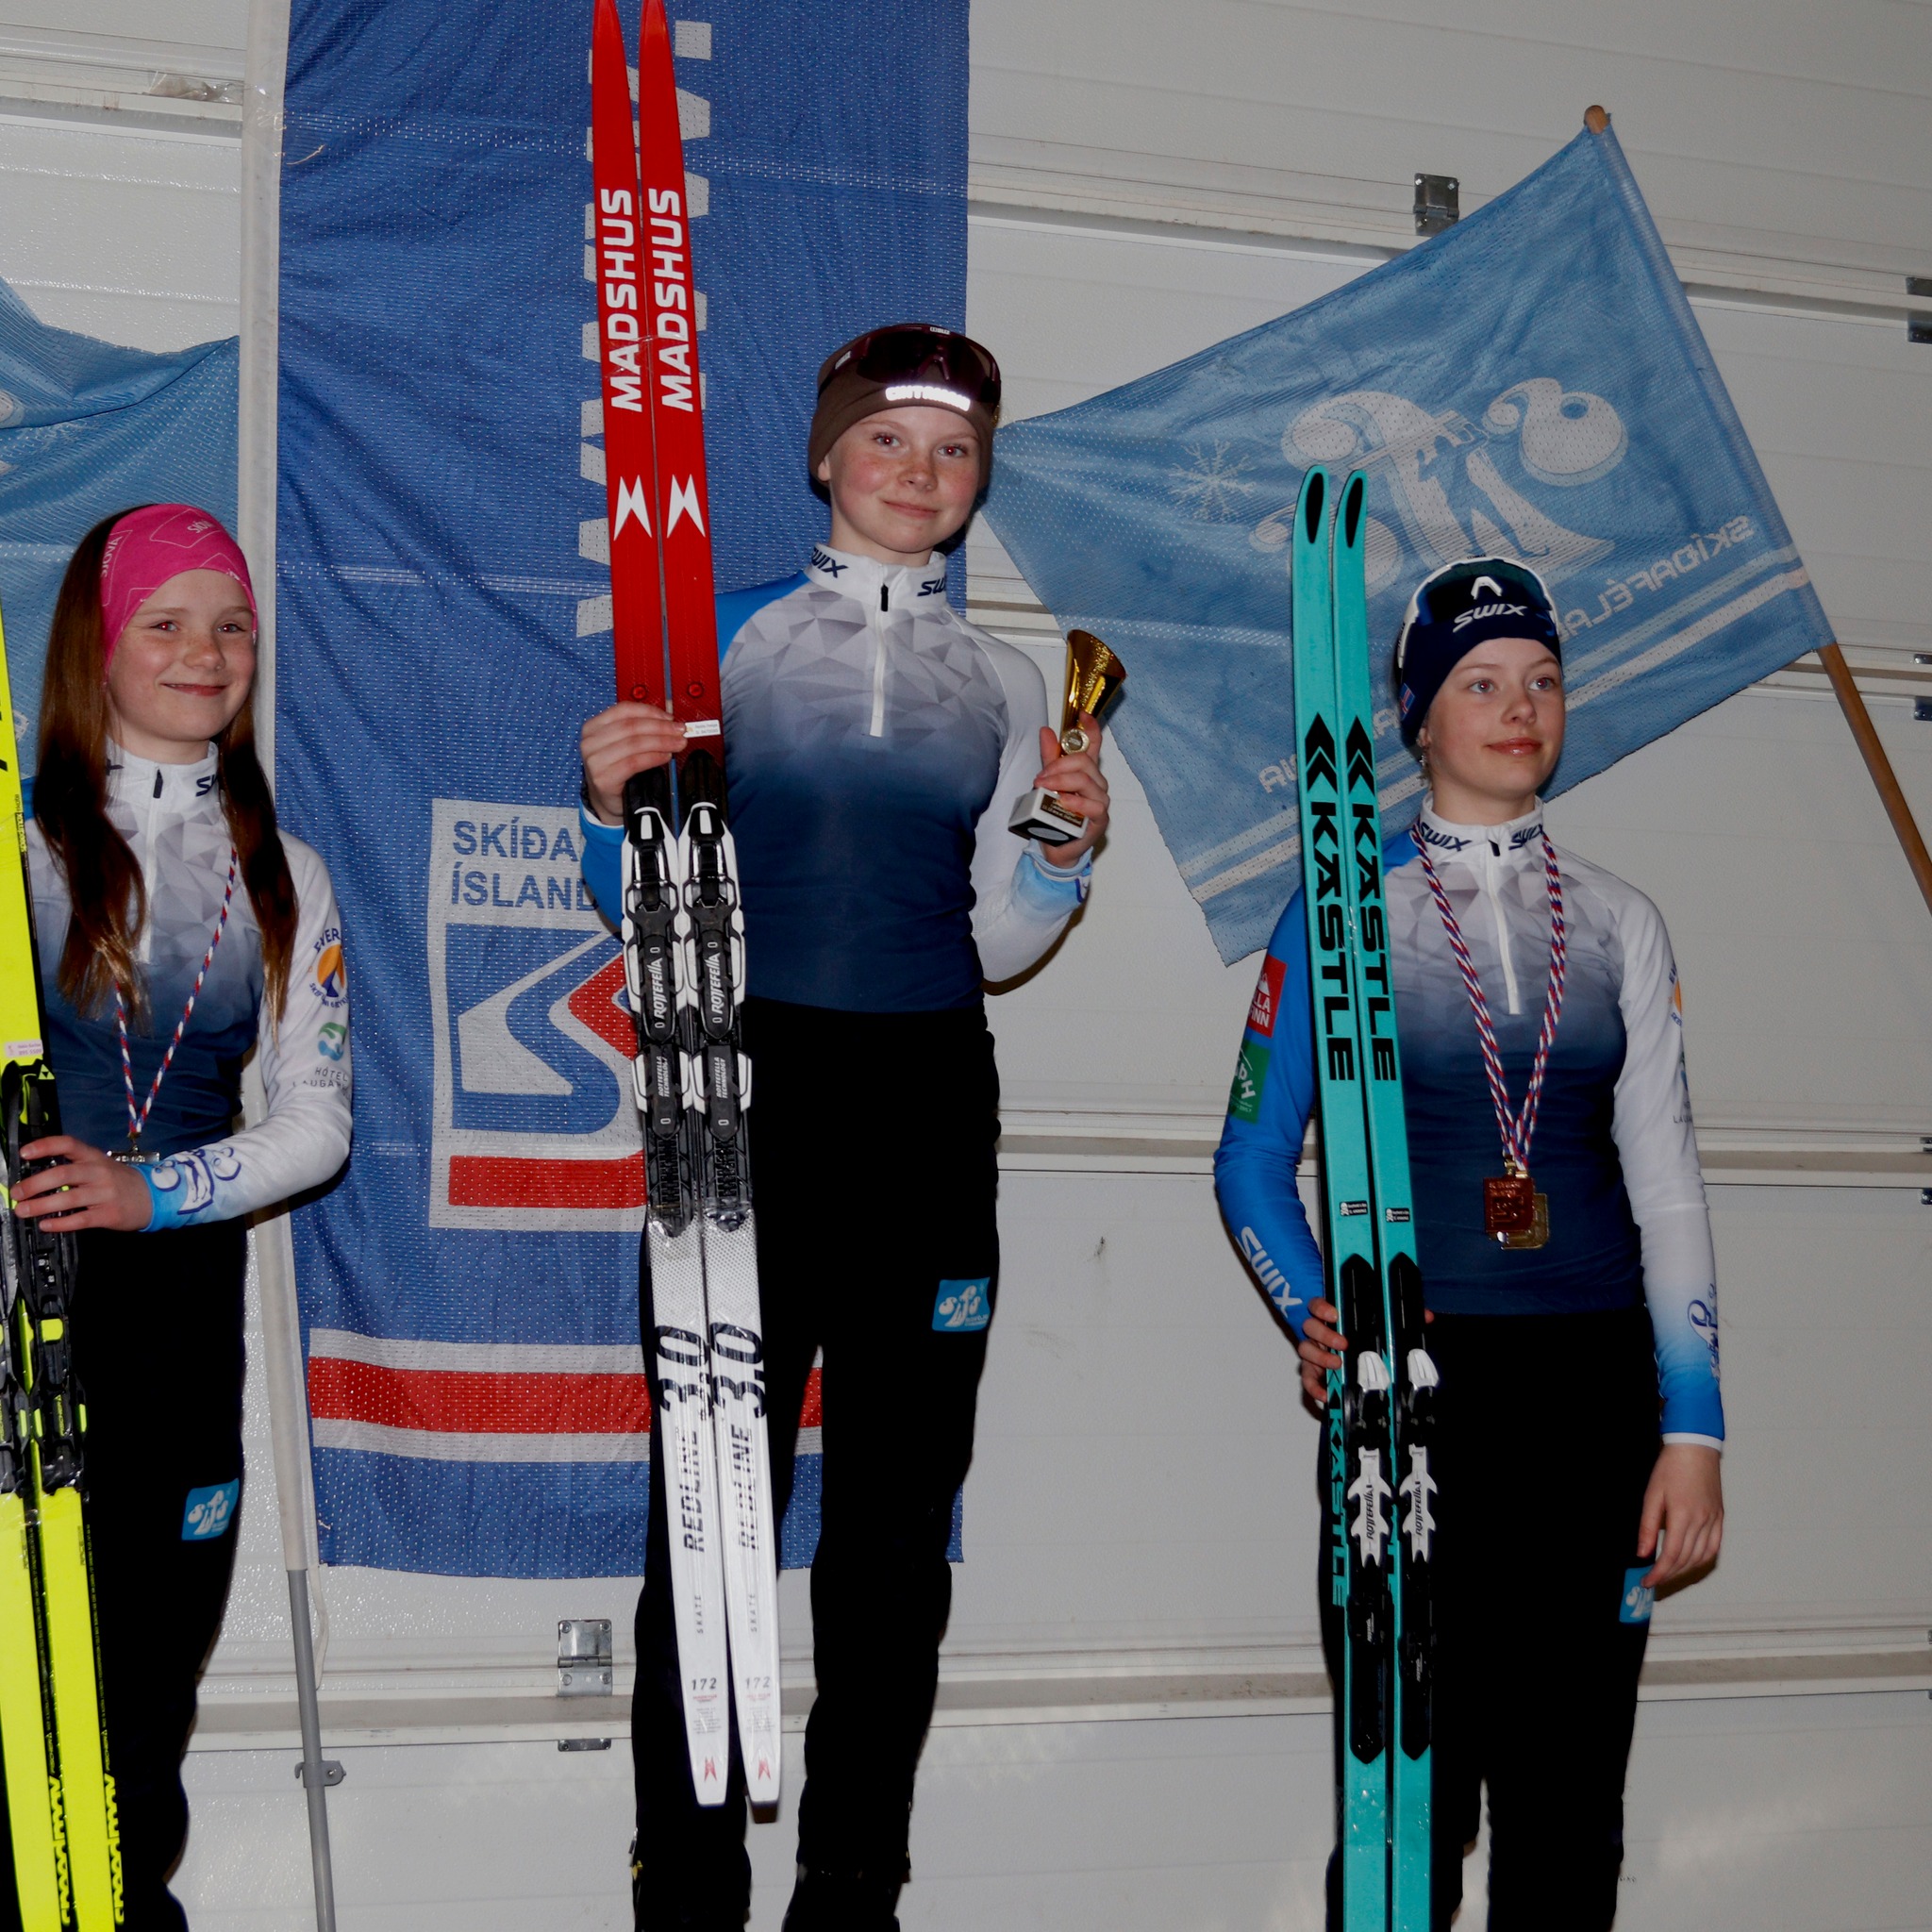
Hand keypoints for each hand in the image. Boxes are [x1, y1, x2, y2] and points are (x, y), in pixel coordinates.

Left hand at [12, 1136, 153, 1232]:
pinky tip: (46, 1224)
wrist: (154, 1197)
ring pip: (69, 1198)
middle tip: (16, 1193)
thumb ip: (75, 1168)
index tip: (25, 1153)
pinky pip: (80, 1219)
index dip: (45, 1146)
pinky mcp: (109, 1214)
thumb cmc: (119, 1181)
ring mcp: (105, 1194)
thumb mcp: (101, 1166)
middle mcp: (99, 1172)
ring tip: (23, 1210)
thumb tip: (37, 1177)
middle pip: (64, 1174)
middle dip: (35, 1183)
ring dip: (41, 1205)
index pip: (69, 1144)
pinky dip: (60, 1223)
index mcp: (95, 1157)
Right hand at [580, 701, 685, 824]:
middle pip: (631, 727)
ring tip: (677, 744)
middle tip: (680, 731)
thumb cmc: (616, 769)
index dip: (650, 712)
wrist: (606, 800)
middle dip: (660, 727)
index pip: (624, 710)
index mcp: (594, 727)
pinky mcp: (603, 778)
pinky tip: (665, 756)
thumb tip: (669, 720)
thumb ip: (641, 729)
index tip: (670, 717)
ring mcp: (595, 761)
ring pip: (634, 743)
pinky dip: (654, 758)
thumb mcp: (623, 743)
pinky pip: (634, 763)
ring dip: (661, 742)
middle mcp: (590, 742)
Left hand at [1032, 715, 1110, 868]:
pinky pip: (1094, 805)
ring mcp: (1100, 801)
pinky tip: (1064, 802)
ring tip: (1045, 789)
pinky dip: (1077, 802)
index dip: (1091, 728)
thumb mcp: (1047, 781)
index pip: (1093, 745)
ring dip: (1063, 782)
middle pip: (1085, 762)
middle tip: (1040, 777)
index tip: (1084, 714)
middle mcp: (1096, 783)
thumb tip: (1046, 732)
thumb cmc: (1054, 814)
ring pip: (1087, 781)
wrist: (1055, 846)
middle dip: (1060, 766)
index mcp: (1085, 772)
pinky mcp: (1100, 820)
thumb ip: (1049, 757)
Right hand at [1294, 1296, 1434, 1415]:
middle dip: (1325, 1334)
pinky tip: (1326, 1393)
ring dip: (1320, 1357)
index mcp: (1332, 1317)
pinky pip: (1307, 1378)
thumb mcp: (1380, 1324)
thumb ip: (1400, 1318)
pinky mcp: (1312, 1371)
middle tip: (1344, 1343)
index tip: (1335, 1314)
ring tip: (1337, 1364)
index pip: (1318, 1305)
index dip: (1323, 1308)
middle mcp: (1319, 1331)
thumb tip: (1426, 1316)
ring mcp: (1314, 1350)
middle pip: (1310, 1326)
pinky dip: (1314, 1387)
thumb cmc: (1362, 1335)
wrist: (1350, 1353)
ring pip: (1305, 1349)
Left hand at [1637, 1442, 1723, 1589]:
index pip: (1671, 1555)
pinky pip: (1714, 1547)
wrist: (1695, 1448)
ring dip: (1685, 1571)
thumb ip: (1647, 1527)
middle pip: (1686, 1560)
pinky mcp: (1720, 1517)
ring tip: (1668, 1574)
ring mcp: (1714, 1520)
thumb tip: (1643, 1553)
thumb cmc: (1671, 1468)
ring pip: (1701, 1557)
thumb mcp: (1652, 1495)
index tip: (1647, 1581)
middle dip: (1669, 1575)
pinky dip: (1702, 1560)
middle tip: (1654, 1580)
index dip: (1659, 1573)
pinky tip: (1690, 1563)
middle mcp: (1702, 1522)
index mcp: (1683, 1516)